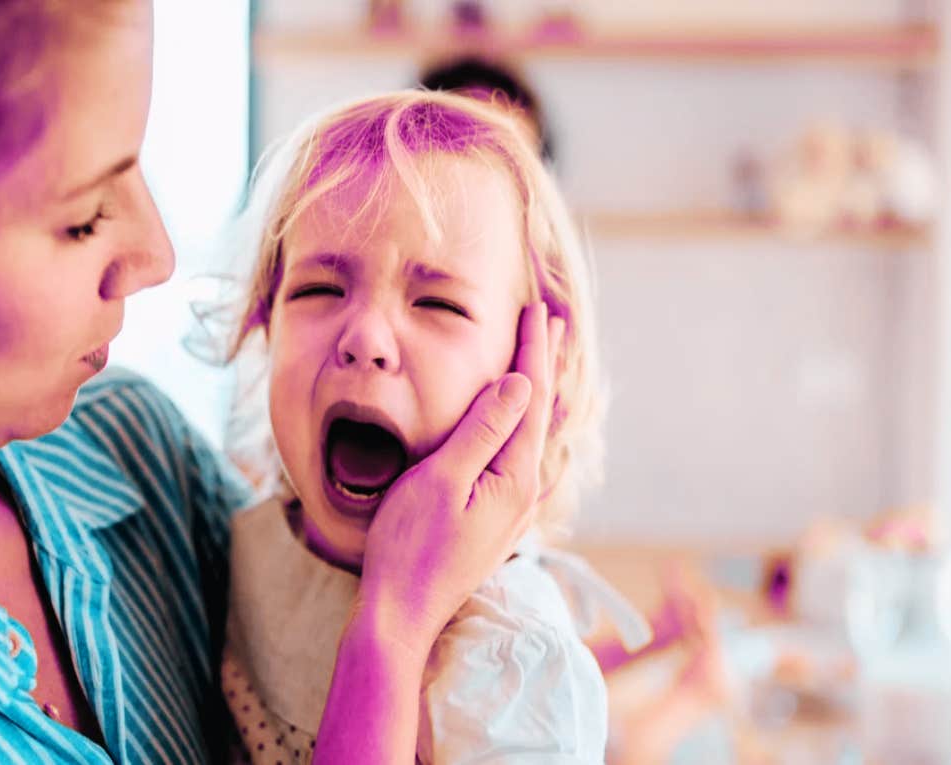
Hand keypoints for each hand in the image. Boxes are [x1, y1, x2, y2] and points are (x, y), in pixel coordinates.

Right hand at [355, 302, 563, 655]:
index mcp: (514, 476)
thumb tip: (519, 384)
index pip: (530, 398)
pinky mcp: (492, 520)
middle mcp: (522, 491)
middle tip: (549, 320)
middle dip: (541, 365)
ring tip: (539, 362)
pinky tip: (518, 429)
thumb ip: (482, 431)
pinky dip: (520, 426)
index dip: (532, 351)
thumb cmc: (410, 546)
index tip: (534, 311)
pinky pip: (517, 457)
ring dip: (533, 394)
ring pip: (529, 436)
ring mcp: (510, 508)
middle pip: (538, 414)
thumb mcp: (441, 479)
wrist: (401, 613)